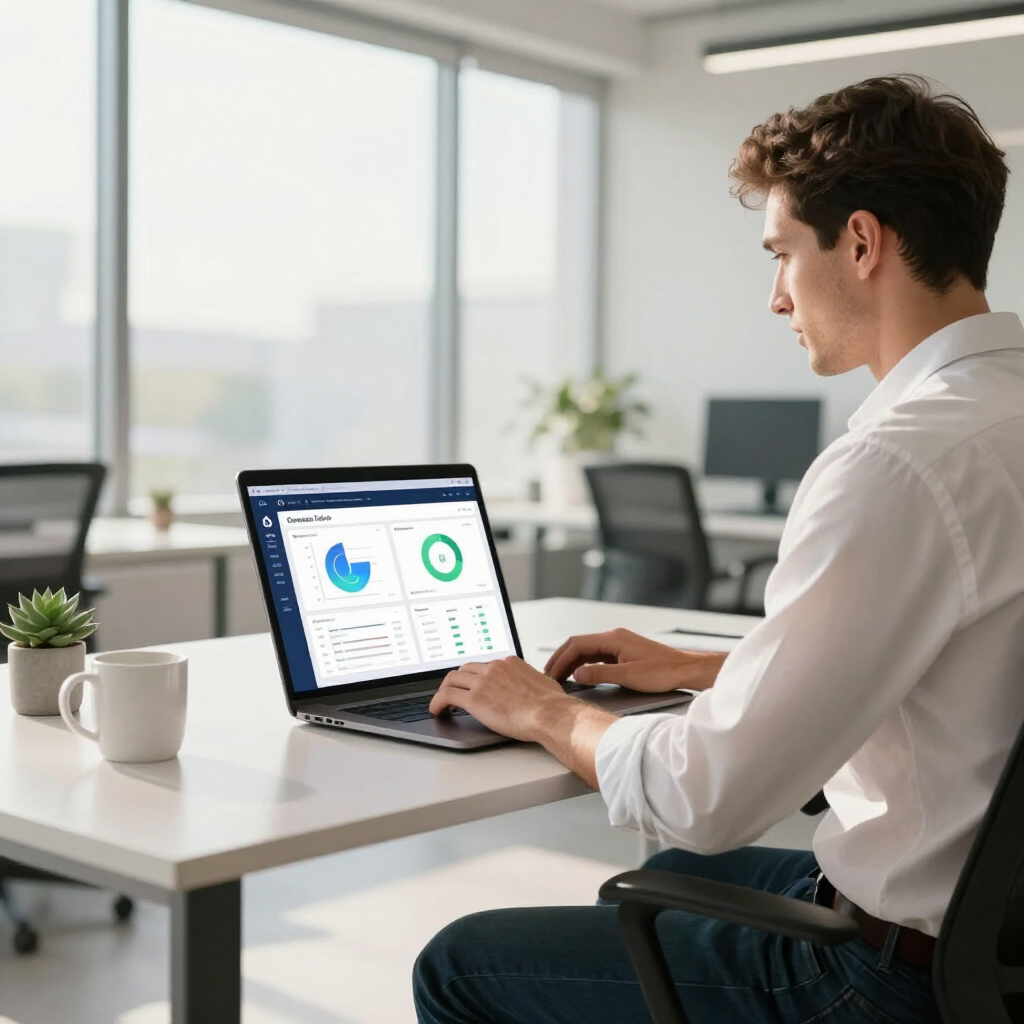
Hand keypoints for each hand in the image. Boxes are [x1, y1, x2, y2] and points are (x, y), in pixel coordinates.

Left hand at [429, 656, 572, 742]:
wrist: (549, 714)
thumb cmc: (551, 705)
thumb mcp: (543, 684)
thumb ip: (531, 682)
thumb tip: (533, 688)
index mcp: (509, 663)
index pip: (485, 666)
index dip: (476, 677)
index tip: (473, 685)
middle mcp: (494, 668)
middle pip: (465, 669)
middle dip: (458, 681)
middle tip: (454, 692)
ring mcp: (482, 682)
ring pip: (452, 679)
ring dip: (445, 690)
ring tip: (442, 703)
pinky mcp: (473, 698)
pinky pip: (446, 696)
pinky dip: (437, 703)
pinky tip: (436, 711)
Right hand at [544, 628, 724, 692]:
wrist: (685, 670)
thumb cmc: (663, 672)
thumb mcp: (629, 676)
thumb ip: (600, 675)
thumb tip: (577, 674)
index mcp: (614, 638)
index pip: (577, 644)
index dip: (560, 659)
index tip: (550, 673)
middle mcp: (614, 637)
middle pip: (579, 644)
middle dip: (561, 659)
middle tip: (548, 675)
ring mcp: (619, 644)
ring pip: (587, 650)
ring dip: (572, 662)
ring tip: (560, 677)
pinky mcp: (623, 653)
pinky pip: (597, 656)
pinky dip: (584, 664)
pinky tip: (580, 676)